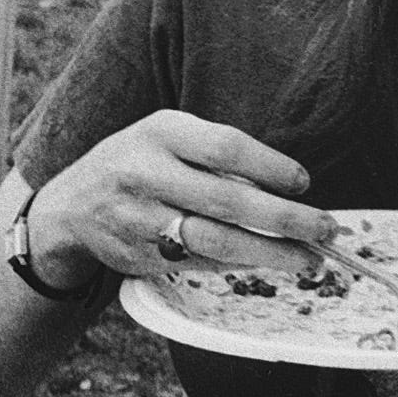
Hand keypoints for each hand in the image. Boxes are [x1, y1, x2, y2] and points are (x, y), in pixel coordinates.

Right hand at [30, 113, 337, 287]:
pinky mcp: (139, 256)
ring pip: (214, 241)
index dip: (270, 167)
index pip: (224, 147)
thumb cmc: (138, 162)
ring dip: (269, 253)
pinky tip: (265, 262)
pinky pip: (198, 263)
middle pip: (227, 201)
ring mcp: (140, 219)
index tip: (303, 182)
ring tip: (308, 259)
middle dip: (285, 220)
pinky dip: (236, 264)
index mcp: (159, 133)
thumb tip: (284, 188)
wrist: (71, 206)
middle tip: (326, 229)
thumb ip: (214, 154)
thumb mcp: (166, 137)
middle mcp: (145, 174)